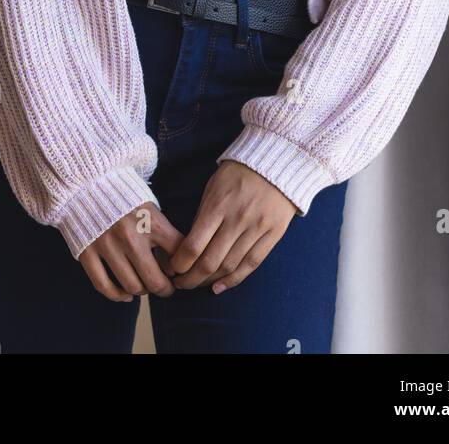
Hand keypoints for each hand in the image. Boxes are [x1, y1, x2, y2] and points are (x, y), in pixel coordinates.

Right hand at [79, 204, 183, 301]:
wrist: (86, 181)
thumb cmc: (124, 196)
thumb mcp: (149, 206)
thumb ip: (162, 232)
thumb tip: (172, 266)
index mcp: (150, 221)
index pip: (177, 254)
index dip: (181, 267)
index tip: (178, 271)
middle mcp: (130, 235)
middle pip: (155, 280)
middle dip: (165, 289)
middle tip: (166, 288)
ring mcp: (107, 245)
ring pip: (132, 286)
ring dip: (142, 292)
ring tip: (145, 286)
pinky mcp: (87, 252)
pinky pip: (104, 285)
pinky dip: (118, 295)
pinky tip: (125, 294)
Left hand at [167, 161, 297, 292]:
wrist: (276, 161)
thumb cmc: (238, 173)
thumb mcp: (213, 187)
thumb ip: (203, 216)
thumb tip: (190, 246)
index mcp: (218, 206)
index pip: (194, 245)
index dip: (180, 263)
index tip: (172, 269)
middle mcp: (237, 220)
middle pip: (210, 262)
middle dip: (190, 278)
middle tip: (180, 284)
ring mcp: (256, 229)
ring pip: (229, 267)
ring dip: (209, 281)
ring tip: (197, 285)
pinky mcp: (272, 235)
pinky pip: (251, 264)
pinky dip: (234, 280)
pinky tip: (219, 287)